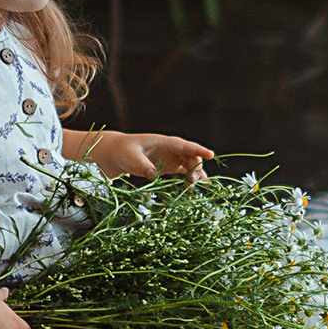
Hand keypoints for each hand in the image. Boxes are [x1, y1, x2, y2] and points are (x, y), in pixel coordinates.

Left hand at [87, 130, 213, 182]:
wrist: (117, 154)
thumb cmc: (123, 151)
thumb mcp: (130, 157)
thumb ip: (142, 164)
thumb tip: (153, 174)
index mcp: (164, 142)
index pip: (184, 145)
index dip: (198, 150)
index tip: (211, 154)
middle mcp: (171, 149)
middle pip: (191, 156)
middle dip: (196, 167)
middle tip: (192, 181)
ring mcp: (171, 158)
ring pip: (190, 165)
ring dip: (195, 173)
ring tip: (198, 185)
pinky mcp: (168, 167)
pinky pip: (184, 172)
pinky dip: (191, 178)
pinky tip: (198, 186)